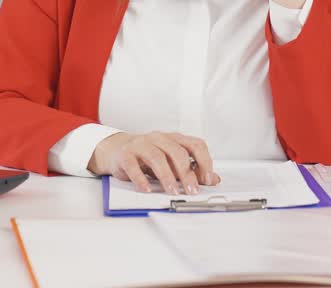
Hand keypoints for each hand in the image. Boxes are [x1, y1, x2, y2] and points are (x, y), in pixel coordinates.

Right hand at [88, 131, 219, 194]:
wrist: (116, 149)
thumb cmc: (148, 156)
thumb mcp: (172, 161)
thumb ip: (192, 169)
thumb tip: (213, 179)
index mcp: (174, 139)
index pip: (196, 145)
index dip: (204, 161)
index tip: (208, 179)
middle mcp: (159, 138)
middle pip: (177, 152)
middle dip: (187, 173)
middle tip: (191, 190)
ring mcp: (142, 144)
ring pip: (157, 157)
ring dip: (167, 177)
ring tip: (173, 191)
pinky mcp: (126, 154)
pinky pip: (134, 166)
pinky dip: (141, 179)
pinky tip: (147, 189)